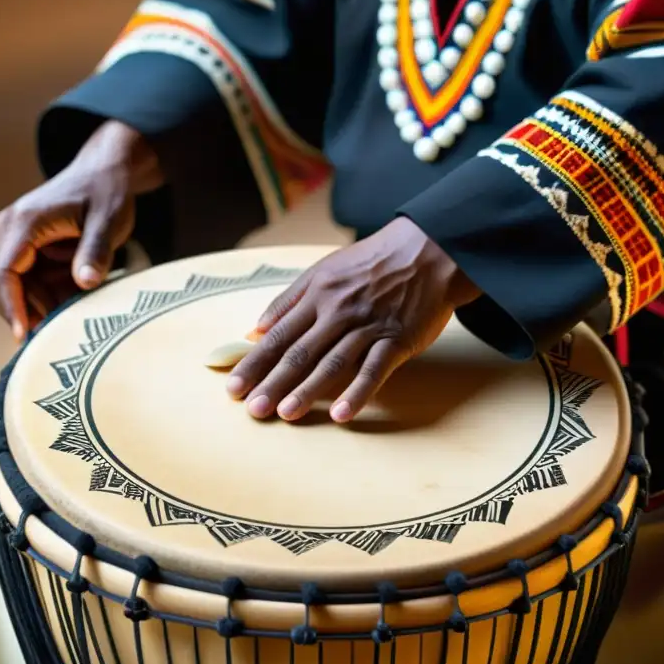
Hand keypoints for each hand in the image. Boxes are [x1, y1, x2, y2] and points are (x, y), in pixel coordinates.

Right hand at [0, 120, 162, 339]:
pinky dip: (47, 297)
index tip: (24, 335)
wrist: (102, 173)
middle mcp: (5, 231)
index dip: (11, 307)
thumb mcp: (109, 220)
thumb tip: (85, 282)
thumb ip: (97, 250)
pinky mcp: (18, 251)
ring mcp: (8, 242)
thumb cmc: (105, 192)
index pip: (3, 273)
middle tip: (65, 326)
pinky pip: (25, 286)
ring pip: (13, 291)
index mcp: (23, 222)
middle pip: (0, 287)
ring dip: (42, 304)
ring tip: (78, 303)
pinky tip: (74, 295)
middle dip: (29, 310)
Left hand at [227, 217, 479, 422]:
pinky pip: (374, 370)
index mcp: (317, 295)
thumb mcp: (324, 269)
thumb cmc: (373, 262)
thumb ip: (289, 300)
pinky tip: (341, 414)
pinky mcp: (396, 340)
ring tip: (286, 414)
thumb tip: (255, 329)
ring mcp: (367, 327)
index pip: (278, 335)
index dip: (255, 363)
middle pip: (299, 353)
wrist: (429, 249)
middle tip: (252, 409)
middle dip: (273, 382)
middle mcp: (338, 312)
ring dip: (307, 390)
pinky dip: (358, 392)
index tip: (234, 387)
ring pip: (332, 363)